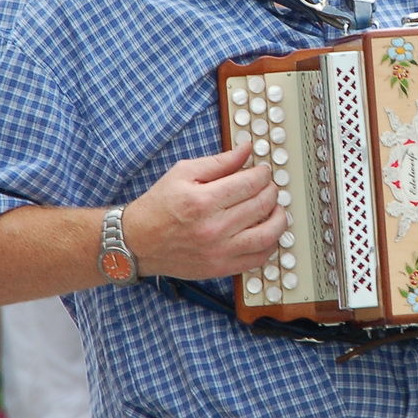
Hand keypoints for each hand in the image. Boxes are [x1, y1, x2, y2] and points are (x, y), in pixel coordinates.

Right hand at [122, 145, 286, 279]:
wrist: (137, 242)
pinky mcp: (221, 268)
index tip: (263, 170)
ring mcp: (219, 251)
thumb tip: (246, 149)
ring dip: (279, 218)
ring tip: (275, 208)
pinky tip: (267, 232)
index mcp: (203, 200)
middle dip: (271, 190)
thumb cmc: (158, 206)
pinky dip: (271, 244)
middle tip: (268, 186)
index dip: (263, 173)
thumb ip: (219, 162)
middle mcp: (213, 228)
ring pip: (267, 234)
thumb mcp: (183, 173)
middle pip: (261, 205)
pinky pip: (258, 258)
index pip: (251, 183)